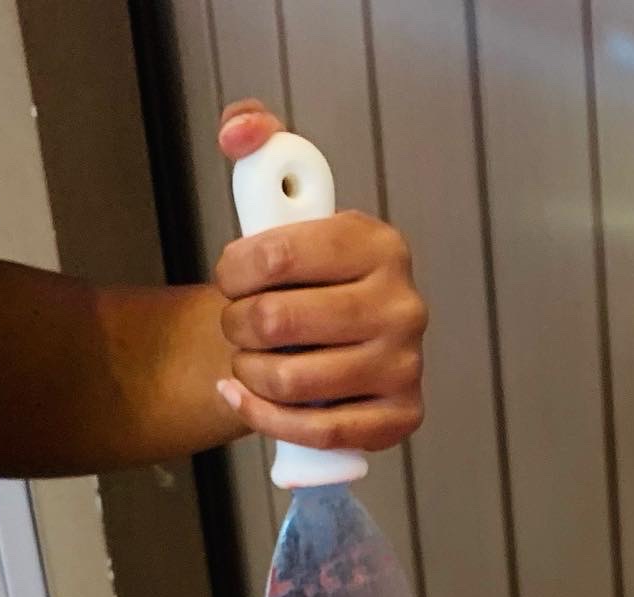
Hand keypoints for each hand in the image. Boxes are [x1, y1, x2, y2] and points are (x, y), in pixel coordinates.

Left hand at [214, 100, 426, 453]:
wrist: (329, 345)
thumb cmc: (304, 281)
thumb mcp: (286, 208)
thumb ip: (259, 148)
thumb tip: (238, 128)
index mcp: (378, 243)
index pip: (277, 255)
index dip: (233, 272)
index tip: (229, 278)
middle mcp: (403, 303)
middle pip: (278, 322)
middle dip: (236, 327)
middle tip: (237, 326)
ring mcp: (404, 364)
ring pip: (292, 381)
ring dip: (248, 374)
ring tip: (247, 361)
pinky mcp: (398, 416)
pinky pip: (315, 432)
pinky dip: (265, 418)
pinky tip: (245, 399)